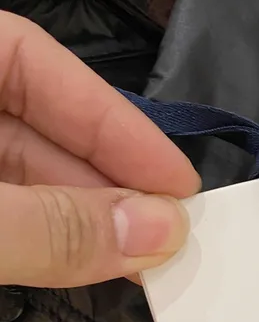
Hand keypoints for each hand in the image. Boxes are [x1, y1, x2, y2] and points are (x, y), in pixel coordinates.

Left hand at [0, 11, 200, 287]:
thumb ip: (52, 224)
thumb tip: (160, 232)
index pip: (31, 60)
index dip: (115, 122)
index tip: (179, 183)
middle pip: (36, 126)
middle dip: (108, 183)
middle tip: (166, 233)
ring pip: (21, 178)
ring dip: (85, 219)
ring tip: (141, 255)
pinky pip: (6, 218)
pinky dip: (48, 241)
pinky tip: (89, 261)